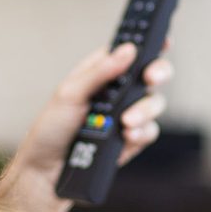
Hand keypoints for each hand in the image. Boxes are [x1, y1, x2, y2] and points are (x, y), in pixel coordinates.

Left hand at [0, 42, 173, 211]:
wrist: (47, 173)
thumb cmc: (51, 130)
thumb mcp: (69, 94)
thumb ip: (100, 72)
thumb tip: (127, 50)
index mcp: (101, 72)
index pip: (129, 51)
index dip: (149, 41)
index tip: (163, 39)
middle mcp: (118, 91)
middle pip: (151, 73)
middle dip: (158, 71)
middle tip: (151, 77)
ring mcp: (127, 115)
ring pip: (154, 103)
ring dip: (145, 110)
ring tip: (126, 121)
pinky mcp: (132, 139)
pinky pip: (150, 130)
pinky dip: (141, 132)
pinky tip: (127, 136)